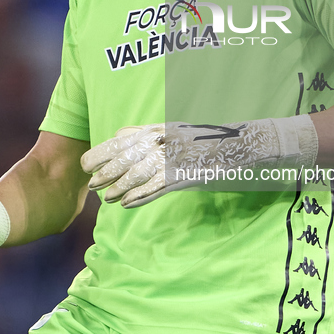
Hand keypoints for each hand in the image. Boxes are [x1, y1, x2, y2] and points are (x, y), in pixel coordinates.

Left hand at [81, 117, 311, 207]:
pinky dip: (142, 196)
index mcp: (163, 128)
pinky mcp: (190, 173)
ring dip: (121, 187)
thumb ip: (151, 134)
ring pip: (142, 173)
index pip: (126, 137)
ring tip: (107, 198)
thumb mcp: (177, 132)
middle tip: (92, 184)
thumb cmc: (211, 140)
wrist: (246, 143)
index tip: (86, 162)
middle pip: (129, 155)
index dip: (104, 151)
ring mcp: (179, 157)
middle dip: (107, 171)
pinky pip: (160, 187)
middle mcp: (169, 140)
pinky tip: (127, 205)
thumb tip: (121, 136)